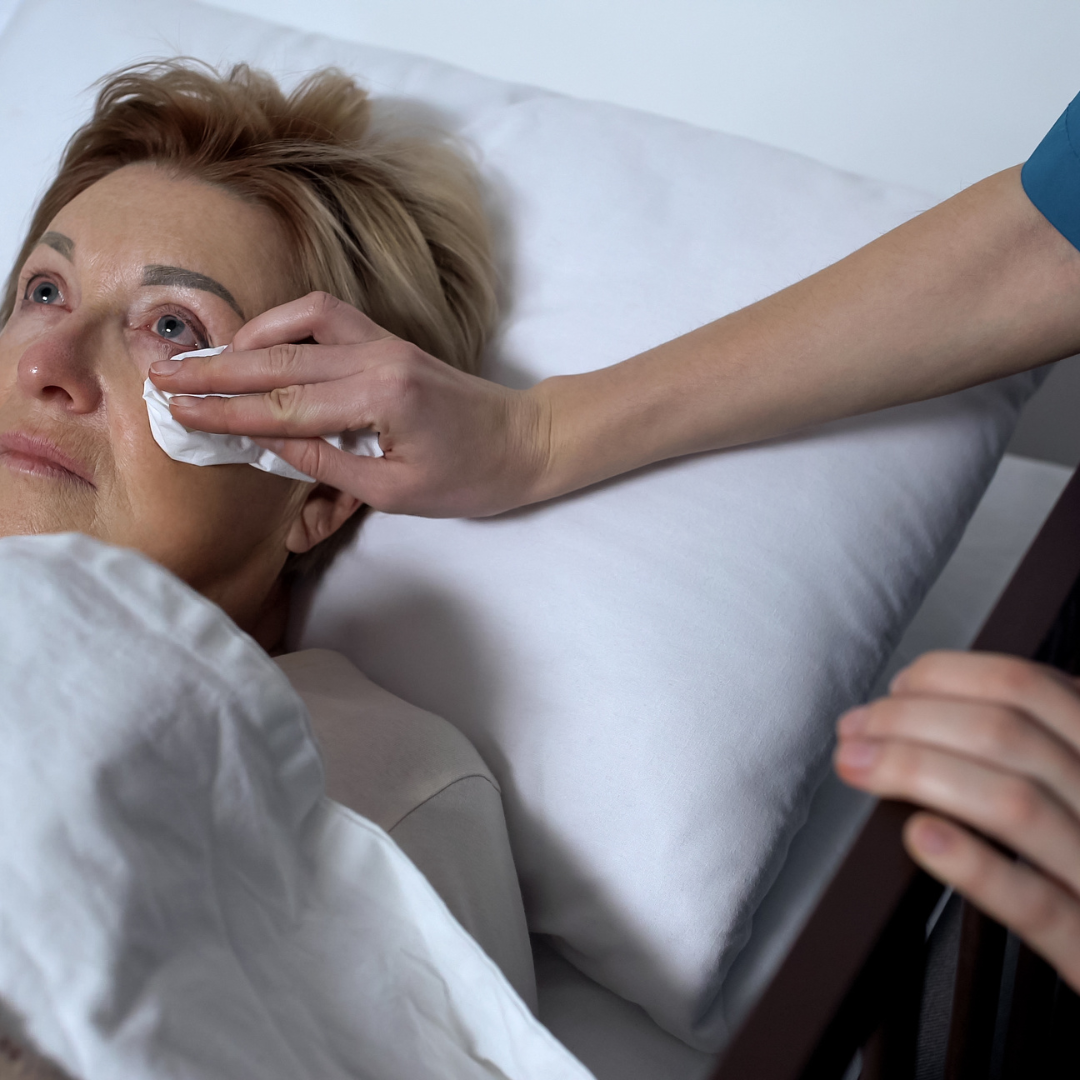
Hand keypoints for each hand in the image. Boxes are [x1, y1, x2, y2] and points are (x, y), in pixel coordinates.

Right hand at [148, 292, 549, 516]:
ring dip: (248, 338)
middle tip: (162, 374)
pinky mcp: (389, 340)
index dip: (226, 412)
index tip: (177, 410)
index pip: (285, 406)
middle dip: (216, 370)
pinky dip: (287, 322)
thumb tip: (269, 446)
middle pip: (280, 359)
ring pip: (301, 324)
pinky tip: (263, 340)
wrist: (524, 441)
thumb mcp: (396, 492)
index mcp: (381, 400)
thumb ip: (329, 466)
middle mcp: (378, 358)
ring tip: (207, 359)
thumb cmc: (469, 477)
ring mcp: (385, 342)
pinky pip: (328, 315)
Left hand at [834, 650, 1079, 991]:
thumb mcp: (1072, 783)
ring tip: (858, 766)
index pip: (1026, 686)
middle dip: (908, 721)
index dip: (944, 679)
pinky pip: (1036, 905)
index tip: (892, 692)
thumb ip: (1029, 745)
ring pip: (1013, 805)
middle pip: (1006, 734)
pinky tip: (921, 836)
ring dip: (916, 772)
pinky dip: (974, 866)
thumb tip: (916, 707)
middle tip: (854, 730)